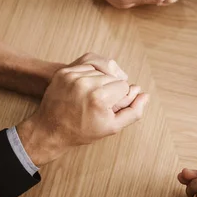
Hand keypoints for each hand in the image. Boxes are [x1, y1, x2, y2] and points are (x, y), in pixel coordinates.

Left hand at [16, 53, 148, 165]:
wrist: (50, 130)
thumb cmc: (83, 131)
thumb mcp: (112, 127)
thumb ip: (133, 111)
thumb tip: (145, 95)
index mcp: (99, 98)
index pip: (124, 86)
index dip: (120, 98)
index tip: (108, 108)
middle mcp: (85, 84)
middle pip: (113, 77)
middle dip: (111, 89)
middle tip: (99, 104)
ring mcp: (72, 76)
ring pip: (101, 70)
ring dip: (101, 80)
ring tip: (92, 96)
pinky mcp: (64, 71)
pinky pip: (87, 66)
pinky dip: (89, 75)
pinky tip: (85, 88)